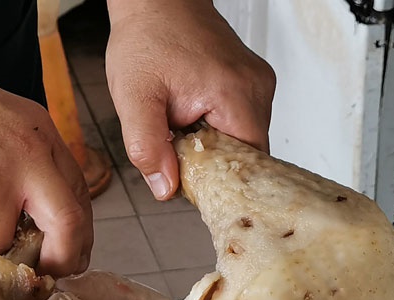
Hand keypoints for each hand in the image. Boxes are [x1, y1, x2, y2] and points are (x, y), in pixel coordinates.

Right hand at [0, 60, 92, 276]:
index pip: (79, 197)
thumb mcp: (10, 122)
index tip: (70, 258)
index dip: (78, 237)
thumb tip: (52, 223)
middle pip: (66, 224)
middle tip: (44, 273)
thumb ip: (34, 162)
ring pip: (2, 241)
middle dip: (59, 260)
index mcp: (44, 138)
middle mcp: (26, 156)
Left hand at [105, 0, 274, 199]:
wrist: (155, 0)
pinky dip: (219, 130)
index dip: (219, 183)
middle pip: (249, 157)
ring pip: (245, 142)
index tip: (191, 185)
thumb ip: (147, 147)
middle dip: (214, 166)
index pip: (247, 166)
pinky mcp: (252, 83)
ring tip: (184, 129)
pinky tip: (194, 119)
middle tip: (179, 153)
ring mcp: (258, 84)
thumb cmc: (146, 38)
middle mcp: (257, 89)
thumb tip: (166, 188)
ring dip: (215, 148)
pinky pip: (242, 123)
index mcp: (236, 94)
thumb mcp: (134, 98)